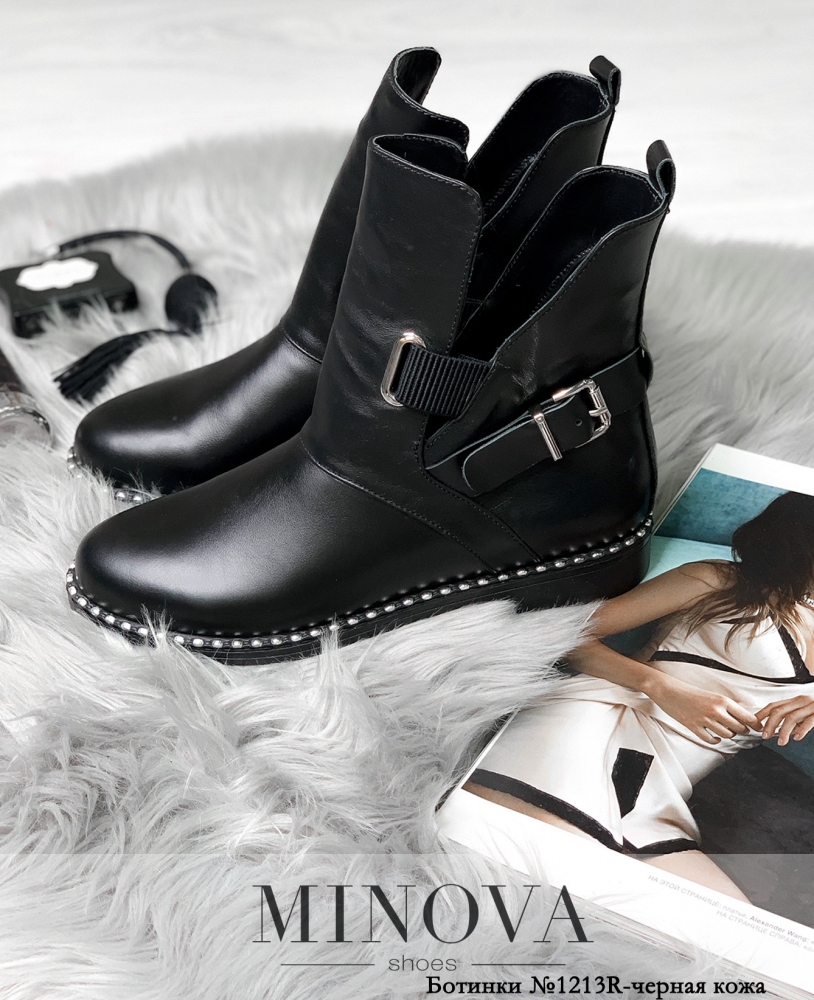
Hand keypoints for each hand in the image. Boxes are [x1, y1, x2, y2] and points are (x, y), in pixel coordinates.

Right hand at [643, 673, 758, 743]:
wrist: (668, 691)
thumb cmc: (690, 691)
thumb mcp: (712, 695)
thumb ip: (726, 706)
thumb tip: (742, 718)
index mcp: (722, 700)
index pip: (746, 717)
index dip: (755, 725)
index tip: (759, 728)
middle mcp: (716, 711)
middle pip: (738, 728)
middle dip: (741, 730)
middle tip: (740, 729)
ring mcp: (705, 720)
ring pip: (727, 735)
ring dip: (728, 734)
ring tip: (725, 730)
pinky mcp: (694, 727)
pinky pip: (711, 740)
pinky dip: (716, 740)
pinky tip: (715, 736)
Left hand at [755, 694, 813, 745]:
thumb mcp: (807, 711)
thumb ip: (796, 719)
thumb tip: (787, 732)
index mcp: (796, 701)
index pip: (775, 705)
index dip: (762, 713)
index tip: (755, 722)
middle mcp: (802, 701)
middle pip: (780, 711)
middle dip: (770, 724)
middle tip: (765, 735)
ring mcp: (811, 706)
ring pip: (792, 717)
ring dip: (783, 731)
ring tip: (781, 742)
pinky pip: (809, 722)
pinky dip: (801, 730)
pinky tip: (797, 737)